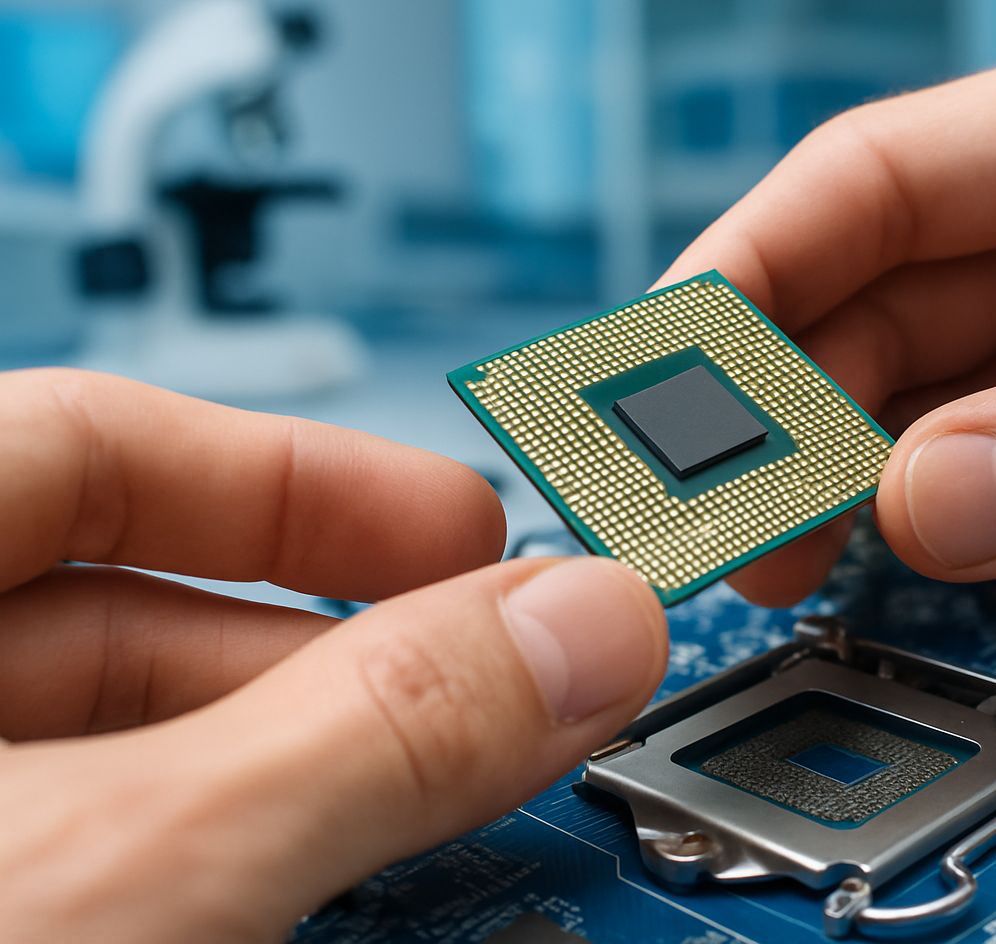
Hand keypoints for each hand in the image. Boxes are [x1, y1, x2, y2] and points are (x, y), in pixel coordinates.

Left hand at [0, 370, 667, 941]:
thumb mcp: (129, 865)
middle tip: (482, 704)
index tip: (459, 530)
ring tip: (413, 826)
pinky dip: (205, 866)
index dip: (300, 474)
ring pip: (105, 755)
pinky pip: (79, 860)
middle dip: (323, 655)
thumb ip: (369, 731)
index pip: (88, 437)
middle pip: (116, 609)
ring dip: (286, 780)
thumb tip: (579, 631)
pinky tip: (297, 905)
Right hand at [661, 12, 995, 649]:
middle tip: (705, 493)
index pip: (898, 169)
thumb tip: (929, 496)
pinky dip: (901, 518)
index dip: (765, 260)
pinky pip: (961, 468)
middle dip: (780, 392)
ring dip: (827, 469)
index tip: (677, 361)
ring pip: (899, 389)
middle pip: (874, 290)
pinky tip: (857, 557)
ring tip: (765, 547)